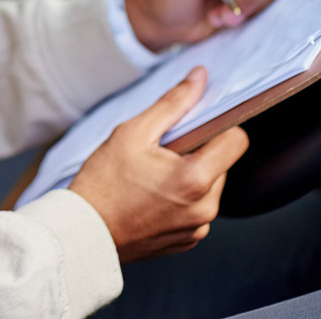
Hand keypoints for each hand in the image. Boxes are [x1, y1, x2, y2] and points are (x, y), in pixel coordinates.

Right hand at [69, 67, 247, 261]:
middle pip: (222, 164)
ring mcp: (197, 228)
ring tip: (153, 177)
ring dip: (191, 176)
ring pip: (210, 187)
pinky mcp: (188, 241)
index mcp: (196, 179)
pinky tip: (152, 196)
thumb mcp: (133, 132)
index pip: (237, 140)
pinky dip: (182, 199)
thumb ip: (173, 103)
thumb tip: (199, 78)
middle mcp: (205, 208)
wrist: (83, 231)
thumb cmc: (103, 183)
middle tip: (162, 153)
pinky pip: (197, 209)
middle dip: (198, 152)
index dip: (219, 126)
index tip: (196, 126)